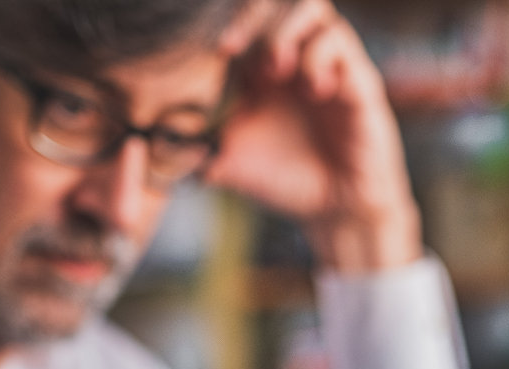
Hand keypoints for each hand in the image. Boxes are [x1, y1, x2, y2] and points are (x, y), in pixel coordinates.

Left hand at [207, 0, 422, 272]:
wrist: (335, 209)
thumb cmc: (285, 179)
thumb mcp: (230, 163)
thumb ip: (195, 148)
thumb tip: (151, 145)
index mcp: (260, 65)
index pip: (244, 16)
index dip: (227, 20)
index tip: (217, 50)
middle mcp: (295, 54)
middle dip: (251, 15)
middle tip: (233, 49)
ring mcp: (327, 62)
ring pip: (311, 7)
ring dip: (285, 30)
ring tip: (276, 67)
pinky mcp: (356, 78)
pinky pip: (339, 43)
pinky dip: (319, 59)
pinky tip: (313, 90)